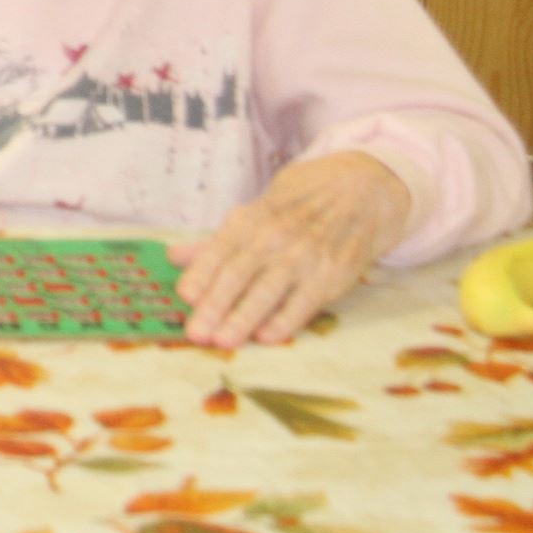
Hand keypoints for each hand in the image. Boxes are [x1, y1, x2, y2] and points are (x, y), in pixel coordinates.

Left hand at [171, 150, 410, 346]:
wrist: (359, 192)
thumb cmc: (296, 207)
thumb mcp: (255, 214)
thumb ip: (215, 242)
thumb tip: (173, 257)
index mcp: (249, 221)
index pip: (218, 250)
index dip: (200, 274)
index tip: (183, 296)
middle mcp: (274, 237)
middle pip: (238, 274)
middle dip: (215, 305)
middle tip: (195, 332)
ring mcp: (304, 256)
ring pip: (268, 291)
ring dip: (244, 317)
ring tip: (223, 340)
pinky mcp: (331, 275)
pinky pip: (304, 303)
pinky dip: (285, 321)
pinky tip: (267, 337)